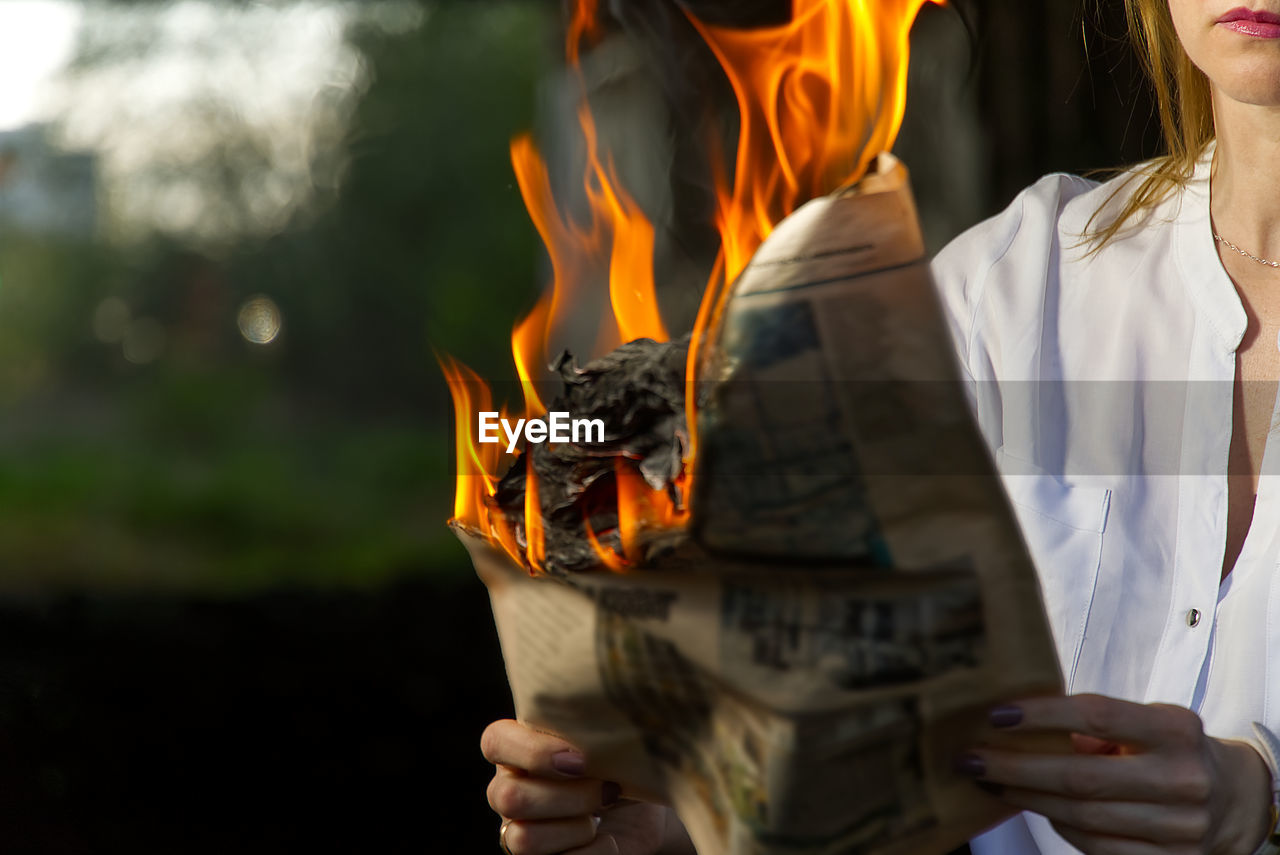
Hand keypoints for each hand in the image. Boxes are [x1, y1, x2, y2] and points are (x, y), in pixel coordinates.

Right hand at [482, 718, 679, 854]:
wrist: (645, 810)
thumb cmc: (620, 764)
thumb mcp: (606, 740)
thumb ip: (587, 729)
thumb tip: (597, 733)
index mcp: (518, 749)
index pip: (495, 742)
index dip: (533, 752)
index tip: (580, 757)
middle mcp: (510, 789)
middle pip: (508, 797)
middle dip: (567, 796)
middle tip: (607, 789)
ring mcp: (520, 830)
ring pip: (523, 838)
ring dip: (575, 827)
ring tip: (604, 814)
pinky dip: (593, 852)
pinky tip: (610, 840)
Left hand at [958, 694, 1272, 854]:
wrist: (1234, 799)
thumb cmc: (1171, 749)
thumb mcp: (1145, 722)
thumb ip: (1094, 726)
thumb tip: (1018, 724)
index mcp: (1175, 730)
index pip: (1097, 716)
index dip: (1042, 715)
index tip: (996, 714)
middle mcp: (1182, 779)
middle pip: (1081, 777)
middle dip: (1015, 767)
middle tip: (971, 758)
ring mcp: (1179, 827)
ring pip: (1081, 816)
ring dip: (1027, 798)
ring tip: (991, 780)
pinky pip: (1095, 846)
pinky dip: (1058, 824)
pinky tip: (1033, 804)